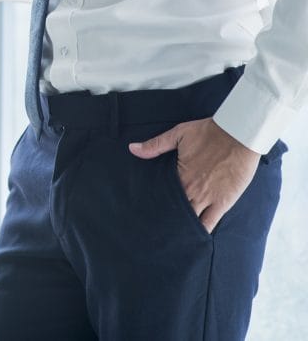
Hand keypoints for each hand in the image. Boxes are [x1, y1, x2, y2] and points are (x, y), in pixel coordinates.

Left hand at [129, 118, 259, 232]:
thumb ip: (155, 145)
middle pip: (174, 209)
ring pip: (190, 218)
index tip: (145, 209)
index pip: (162, 194)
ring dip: (180, 225)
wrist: (238, 135)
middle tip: (154, 227)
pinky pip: (210, 223)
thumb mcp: (178, 134)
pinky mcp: (224, 203)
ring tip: (170, 236)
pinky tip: (193, 238)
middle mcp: (191, 190)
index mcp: (179, 175)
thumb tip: (132, 149)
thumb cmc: (208, 133)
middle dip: (165, 217)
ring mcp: (208, 198)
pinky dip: (201, 230)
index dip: (154, 202)